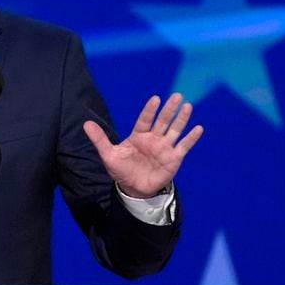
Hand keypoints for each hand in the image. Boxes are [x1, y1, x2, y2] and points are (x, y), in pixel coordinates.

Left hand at [83, 93, 202, 198]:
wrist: (134, 189)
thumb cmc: (121, 170)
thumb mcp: (108, 154)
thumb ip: (99, 139)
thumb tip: (86, 123)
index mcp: (138, 135)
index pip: (145, 119)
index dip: (150, 110)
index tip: (156, 99)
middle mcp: (153, 139)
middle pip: (163, 121)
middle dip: (169, 109)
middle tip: (177, 96)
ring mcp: (165, 148)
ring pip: (175, 130)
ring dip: (181, 119)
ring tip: (187, 106)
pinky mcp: (174, 158)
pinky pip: (184, 146)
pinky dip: (191, 138)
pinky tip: (198, 128)